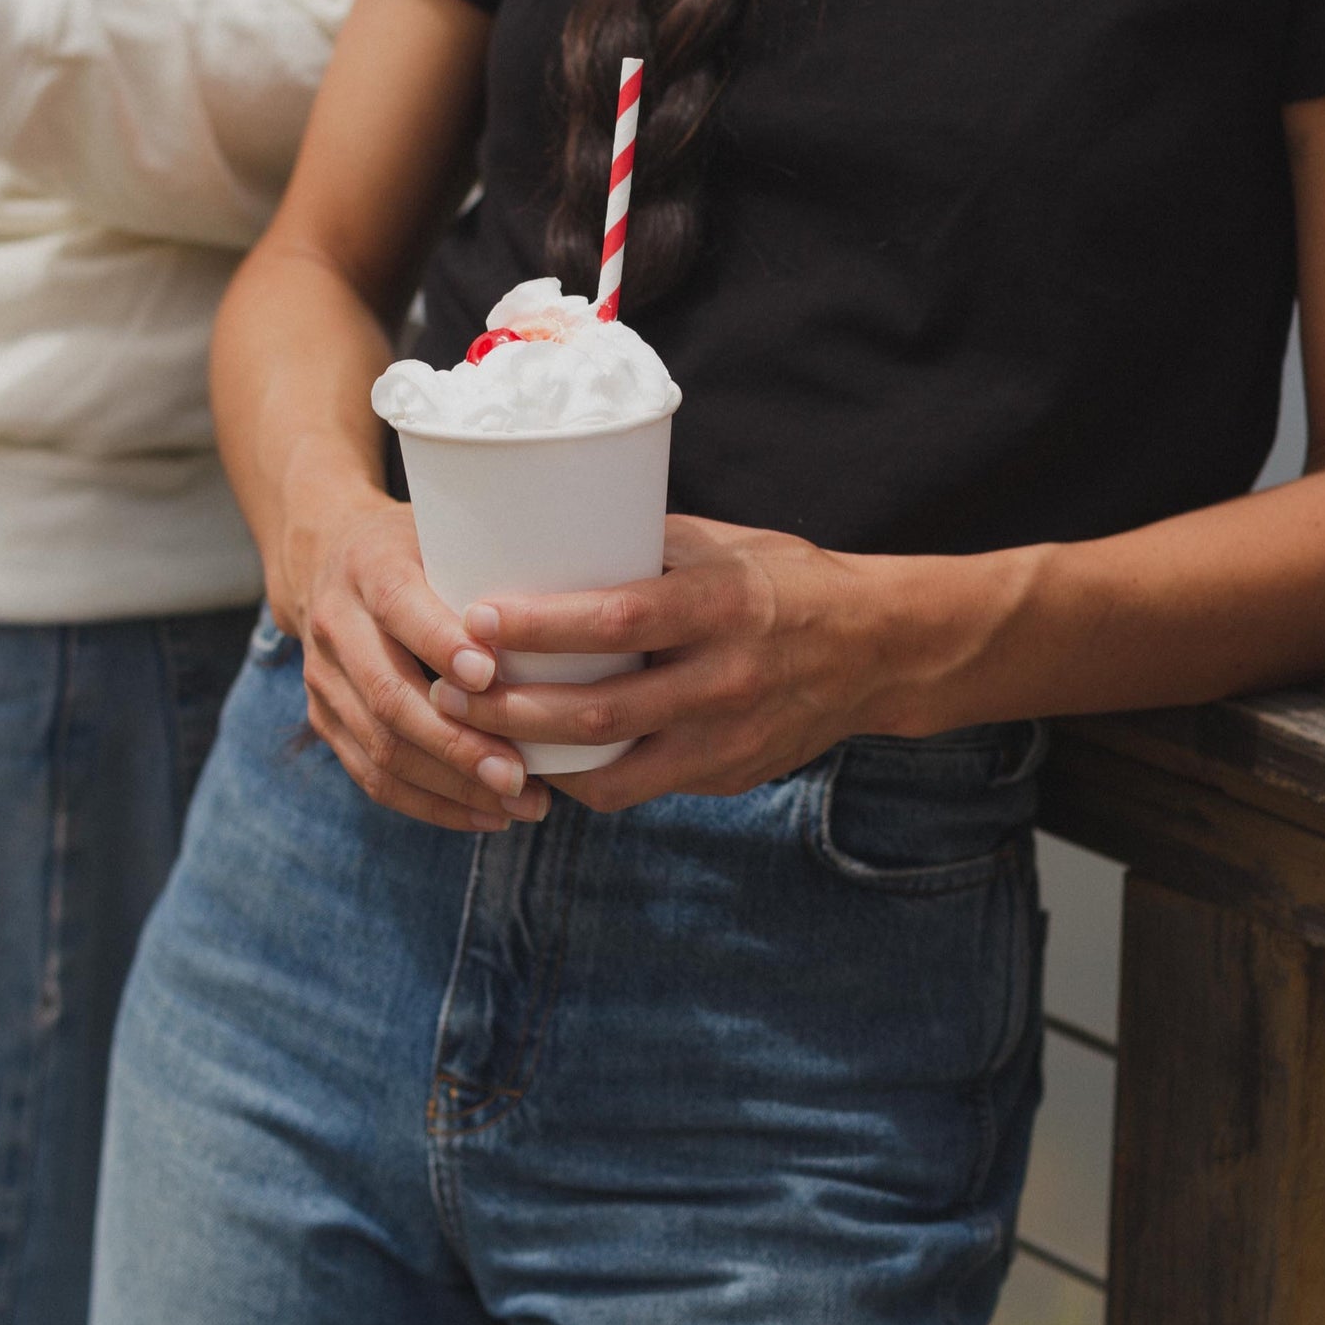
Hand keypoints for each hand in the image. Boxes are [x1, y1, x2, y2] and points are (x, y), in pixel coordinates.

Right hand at [288, 494, 553, 832]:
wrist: (328, 555)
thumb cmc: (424, 545)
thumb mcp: (452, 531)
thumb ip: (500, 563)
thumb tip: (593, 608)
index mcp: (370, 567)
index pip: (400, 607)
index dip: (443, 645)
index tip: (493, 676)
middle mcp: (337, 623)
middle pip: (389, 697)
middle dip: (457, 744)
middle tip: (519, 775)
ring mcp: (323, 678)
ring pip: (381, 748)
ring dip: (453, 785)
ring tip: (518, 803)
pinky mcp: (325, 720)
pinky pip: (373, 777)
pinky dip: (432, 804)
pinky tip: (487, 816)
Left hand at [428, 516, 919, 812]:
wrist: (878, 651)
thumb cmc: (789, 580)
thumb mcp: (726, 546)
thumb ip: (645, 550)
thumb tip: (549, 537)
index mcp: (725, 606)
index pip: (619, 620)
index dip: (541, 626)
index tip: (476, 616)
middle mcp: (727, 679)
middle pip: (601, 710)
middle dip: (511, 708)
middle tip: (447, 692)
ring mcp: (729, 739)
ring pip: (613, 769)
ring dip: (535, 757)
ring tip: (475, 735)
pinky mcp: (727, 777)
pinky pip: (640, 787)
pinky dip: (584, 777)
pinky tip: (542, 758)